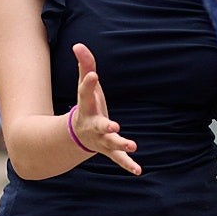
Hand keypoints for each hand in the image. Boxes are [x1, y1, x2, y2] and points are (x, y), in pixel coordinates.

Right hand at [68, 42, 139, 174]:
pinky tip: (138, 170)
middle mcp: (92, 124)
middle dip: (106, 126)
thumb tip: (78, 45)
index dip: (88, 83)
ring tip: (132, 144)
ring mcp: (101, 138)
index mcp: (86, 106)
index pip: (86, 93)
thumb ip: (85, 66)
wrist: (78, 135)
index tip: (93, 75)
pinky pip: (118, 158)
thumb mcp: (86, 87)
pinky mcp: (109, 149)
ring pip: (110, 143)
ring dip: (121, 144)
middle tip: (114, 125)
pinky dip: (127, 164)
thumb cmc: (87, 106)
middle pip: (99, 125)